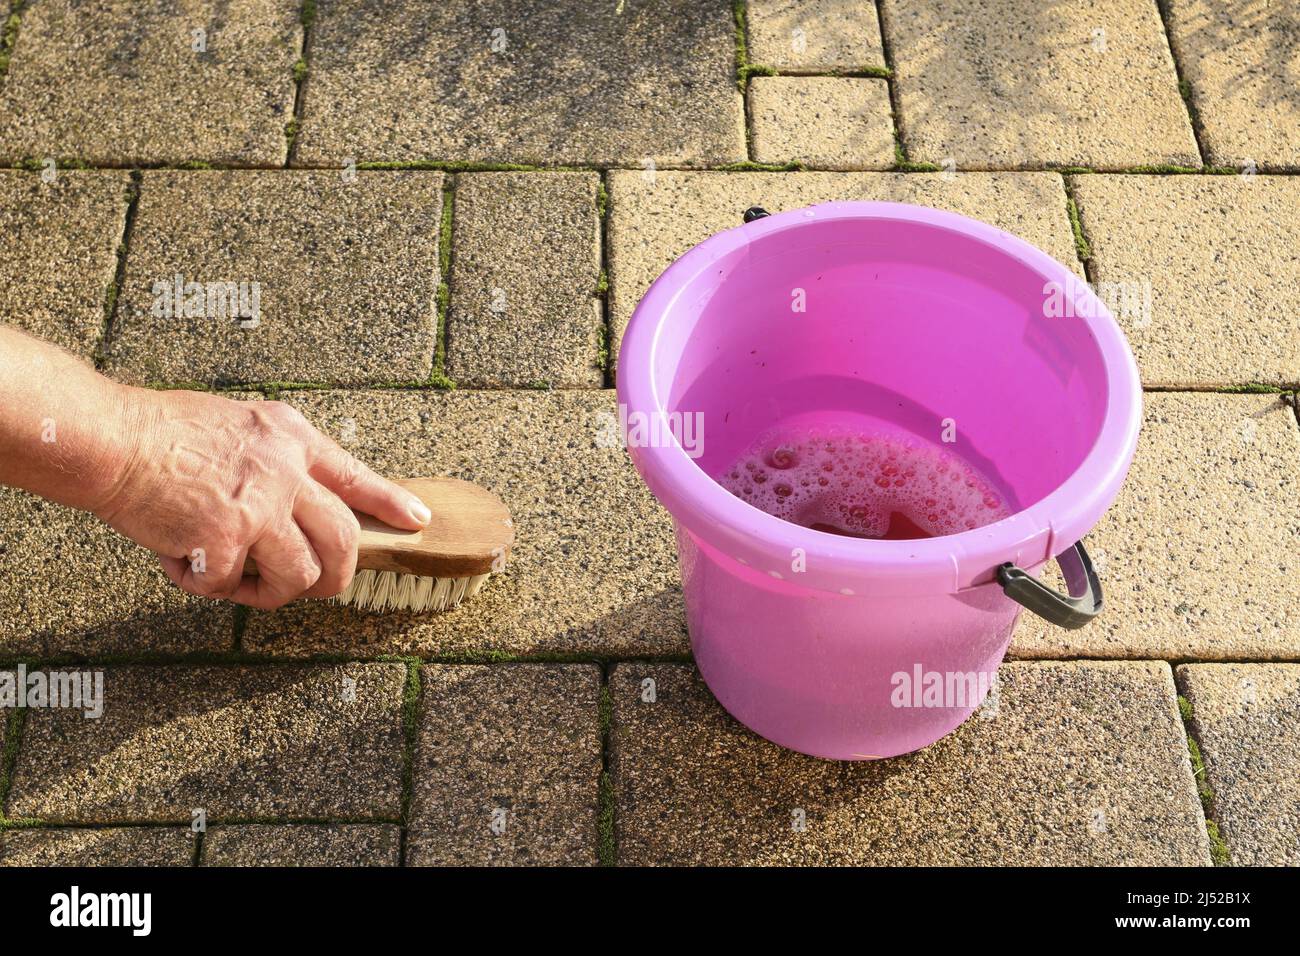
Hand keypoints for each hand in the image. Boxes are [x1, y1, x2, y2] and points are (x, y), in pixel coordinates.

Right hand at [93, 390, 430, 609]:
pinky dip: (205, 585)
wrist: (111, 439)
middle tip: (322, 587)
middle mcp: (285, 470)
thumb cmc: (162, 432)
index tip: (417, 522)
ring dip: (273, 592)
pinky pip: (232, 585)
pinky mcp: (225, 540)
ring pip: (300, 574)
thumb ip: (277, 460)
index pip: (355, 475)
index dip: (390, 503)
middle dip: (339, 574)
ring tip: (239, 581)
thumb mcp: (241, 426)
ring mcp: (259, 506)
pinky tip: (180, 562)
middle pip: (343, 538)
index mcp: (290, 437)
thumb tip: (302, 504)